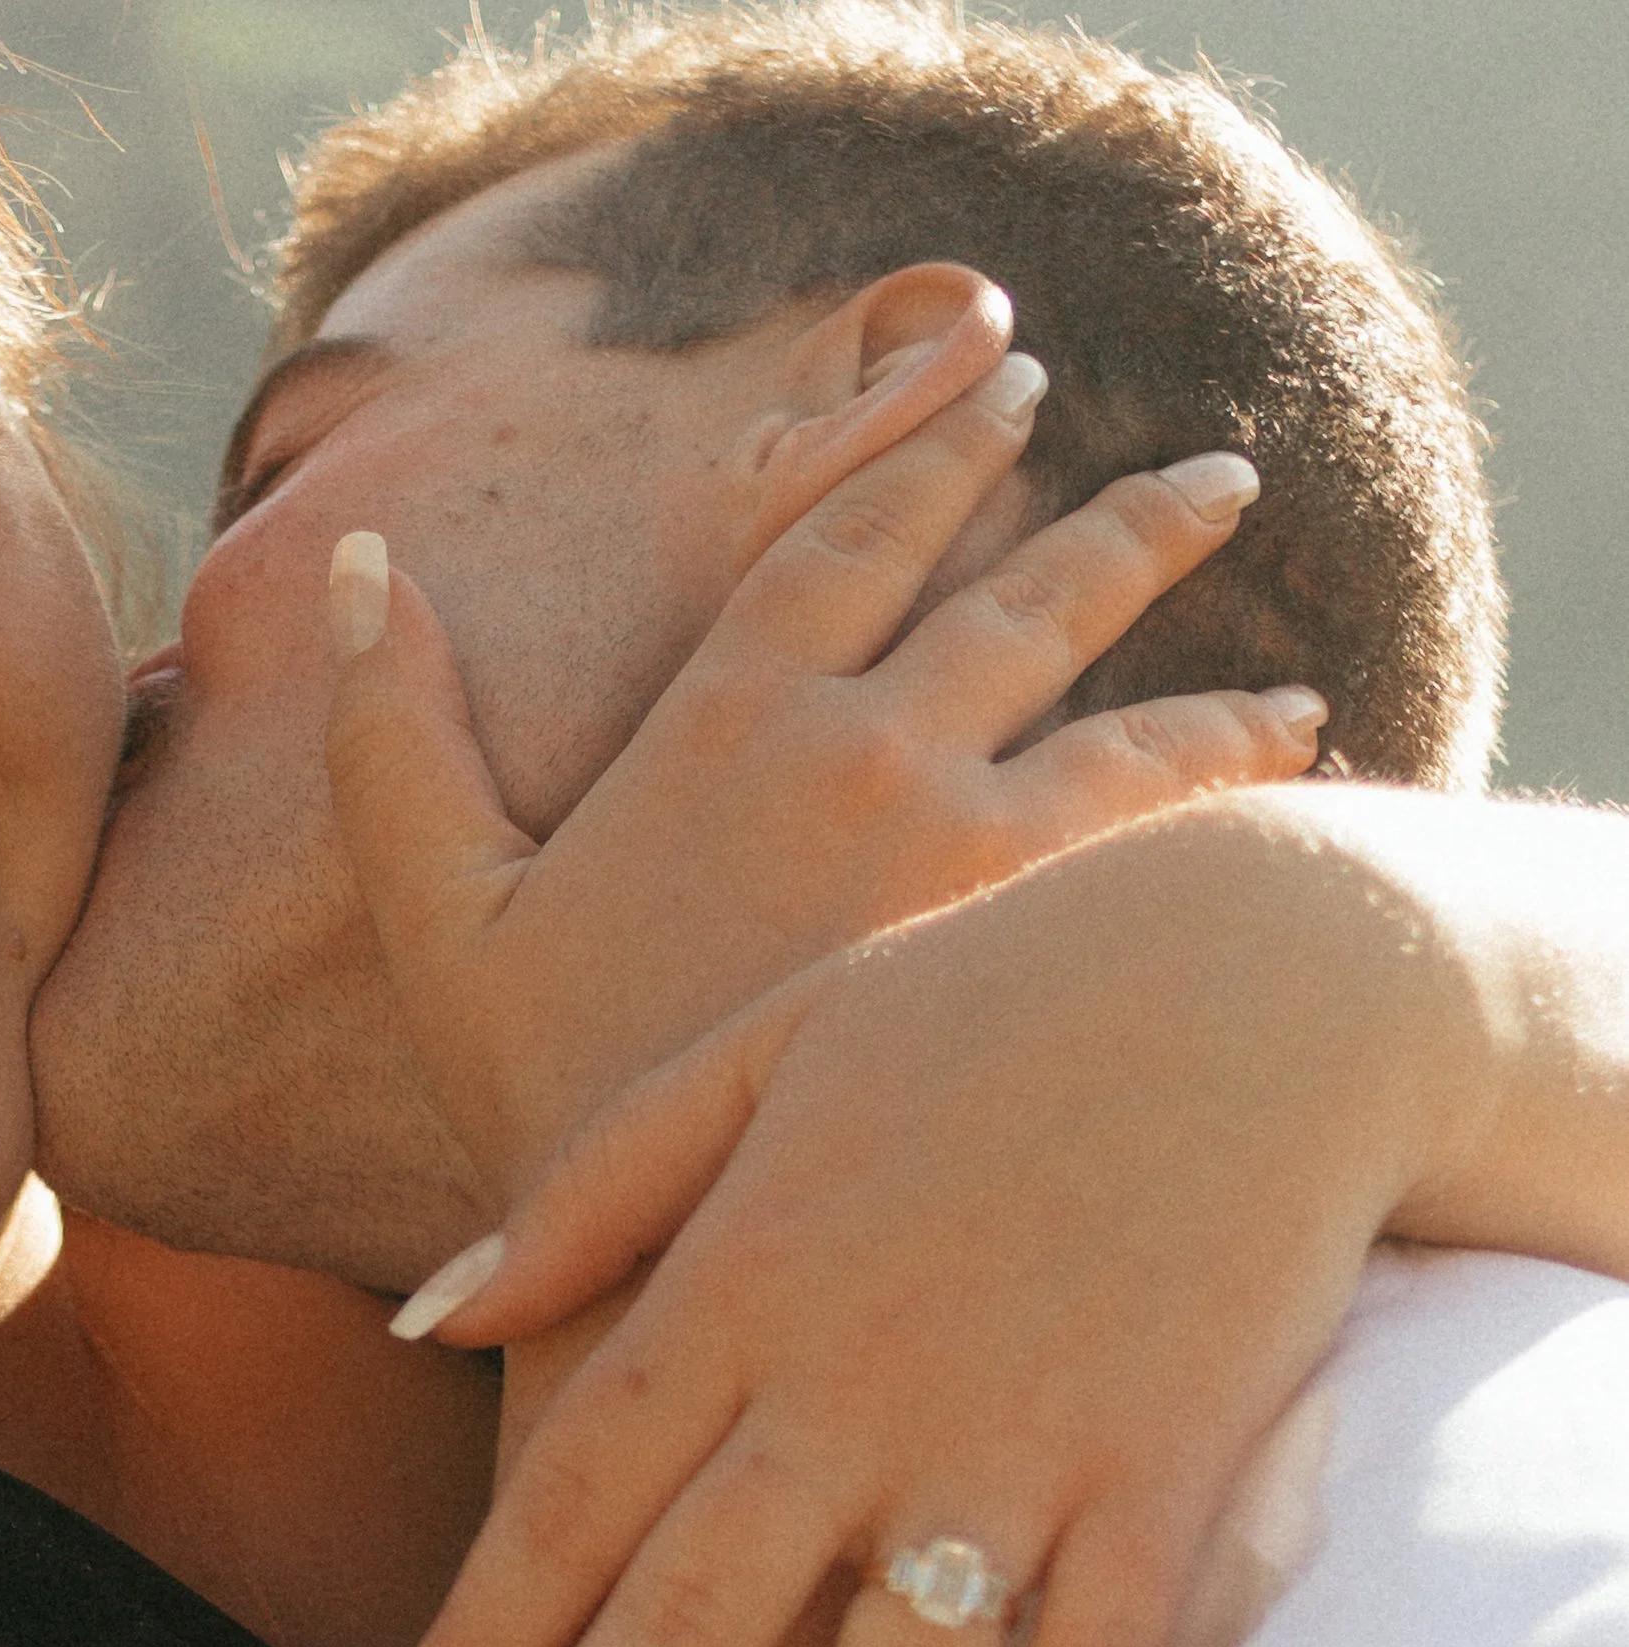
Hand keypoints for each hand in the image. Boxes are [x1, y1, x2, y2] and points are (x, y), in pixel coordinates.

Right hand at [326, 295, 1325, 1201]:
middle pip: (1027, 590)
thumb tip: (355, 563)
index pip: (853, 530)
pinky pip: (1171, 846)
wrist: (654, 1268)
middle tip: (1213, 481)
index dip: (933, 443)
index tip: (1008, 379)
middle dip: (1124, 520)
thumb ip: (389, 735)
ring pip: (1132, 719)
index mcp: (727, 715)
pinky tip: (1292, 806)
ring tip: (1289, 680)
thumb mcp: (433, 916)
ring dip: (1218, 678)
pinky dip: (1237, 809)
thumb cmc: (539, 1109)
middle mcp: (864, 750)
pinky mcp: (1038, 955)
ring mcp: (965, 851)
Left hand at [362, 794, 1491, 1646]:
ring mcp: (1011, 1440)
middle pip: (681, 1639)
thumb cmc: (989, 1000)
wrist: (1262, 958)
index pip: (559, 1513)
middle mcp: (848, 1390)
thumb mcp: (754, 1049)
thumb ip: (586, 1192)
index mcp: (733, 1290)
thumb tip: (423, 1319)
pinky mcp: (1161, 1465)